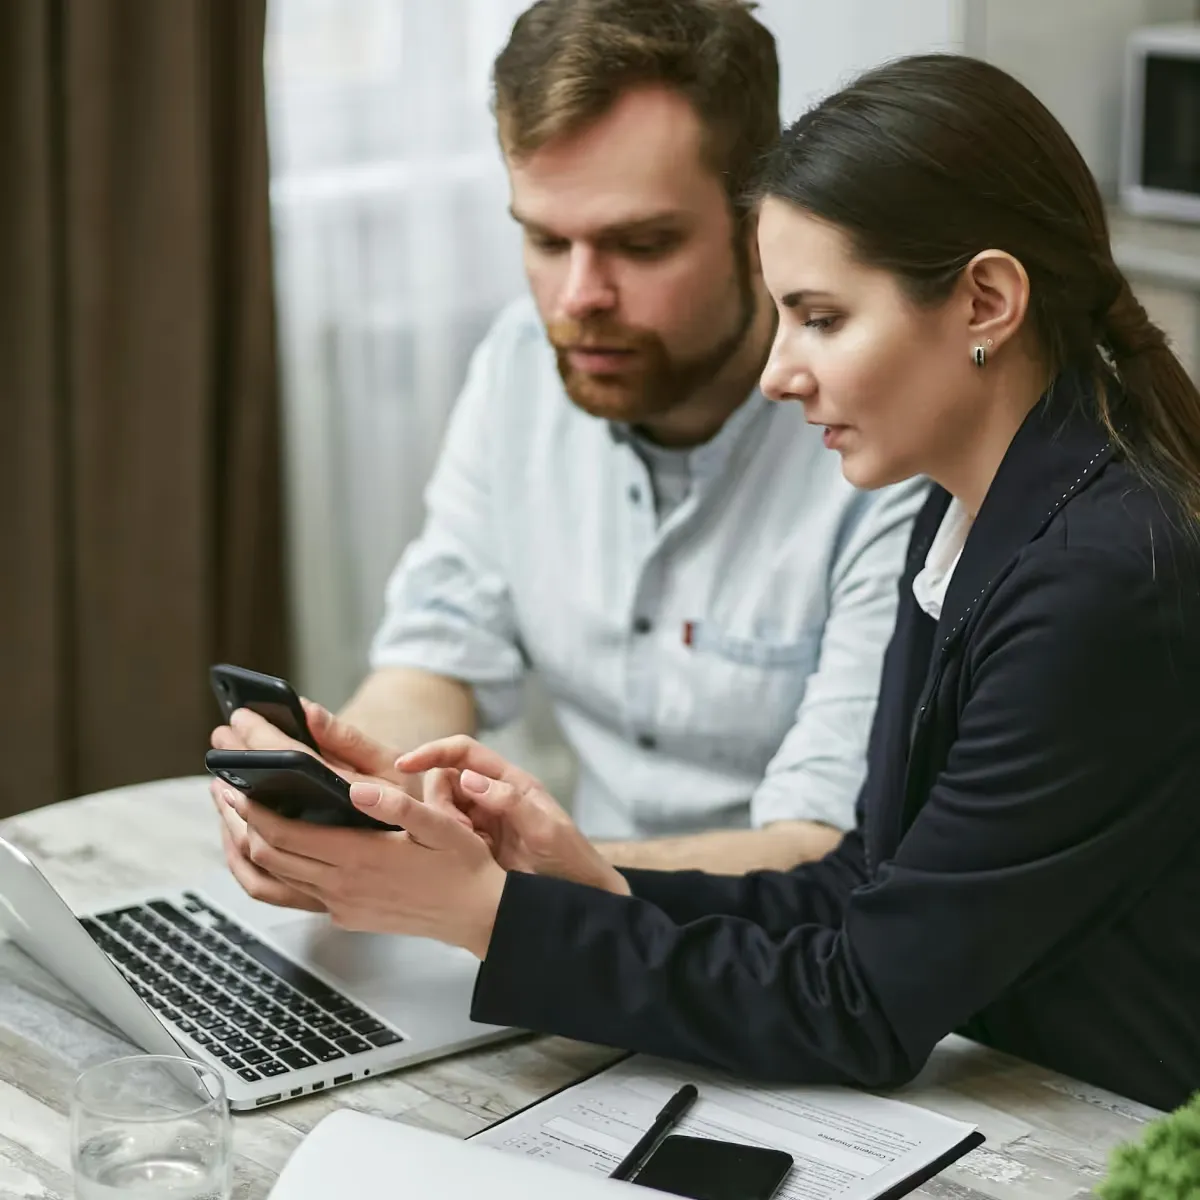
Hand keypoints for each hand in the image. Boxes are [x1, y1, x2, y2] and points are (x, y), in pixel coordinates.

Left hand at [208, 704, 467, 909]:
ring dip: (243, 847)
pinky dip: (265, 870)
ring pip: (270, 880)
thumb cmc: (464, 866)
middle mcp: (342, 887)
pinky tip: (266, 849)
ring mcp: (340, 905)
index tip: (234, 782)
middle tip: (220, 788)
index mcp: (361, 859)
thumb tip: (359, 791)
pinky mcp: (344, 915)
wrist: (479, 916)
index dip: (252, 809)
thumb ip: (399, 807)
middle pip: (267, 856)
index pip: (286, 835)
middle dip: (236, 820)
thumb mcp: (442, 827)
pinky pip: (290, 893)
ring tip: (229, 816)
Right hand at [396, 737, 629, 894]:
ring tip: (467, 849)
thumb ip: (509, 801)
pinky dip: (442, 843)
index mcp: (509, 781)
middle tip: (460, 832)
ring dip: (441, 825)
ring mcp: (481, 822)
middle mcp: (491, 796)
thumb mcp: (544, 829)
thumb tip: (468, 779)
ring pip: (441, 809)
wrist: (579, 898)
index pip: (463, 752)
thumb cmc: (569, 859)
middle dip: (439, 801)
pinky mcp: (473, 848)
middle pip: (444, 780)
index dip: (433, 752)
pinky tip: (458, 860)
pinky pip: (445, 836)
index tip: (404, 764)